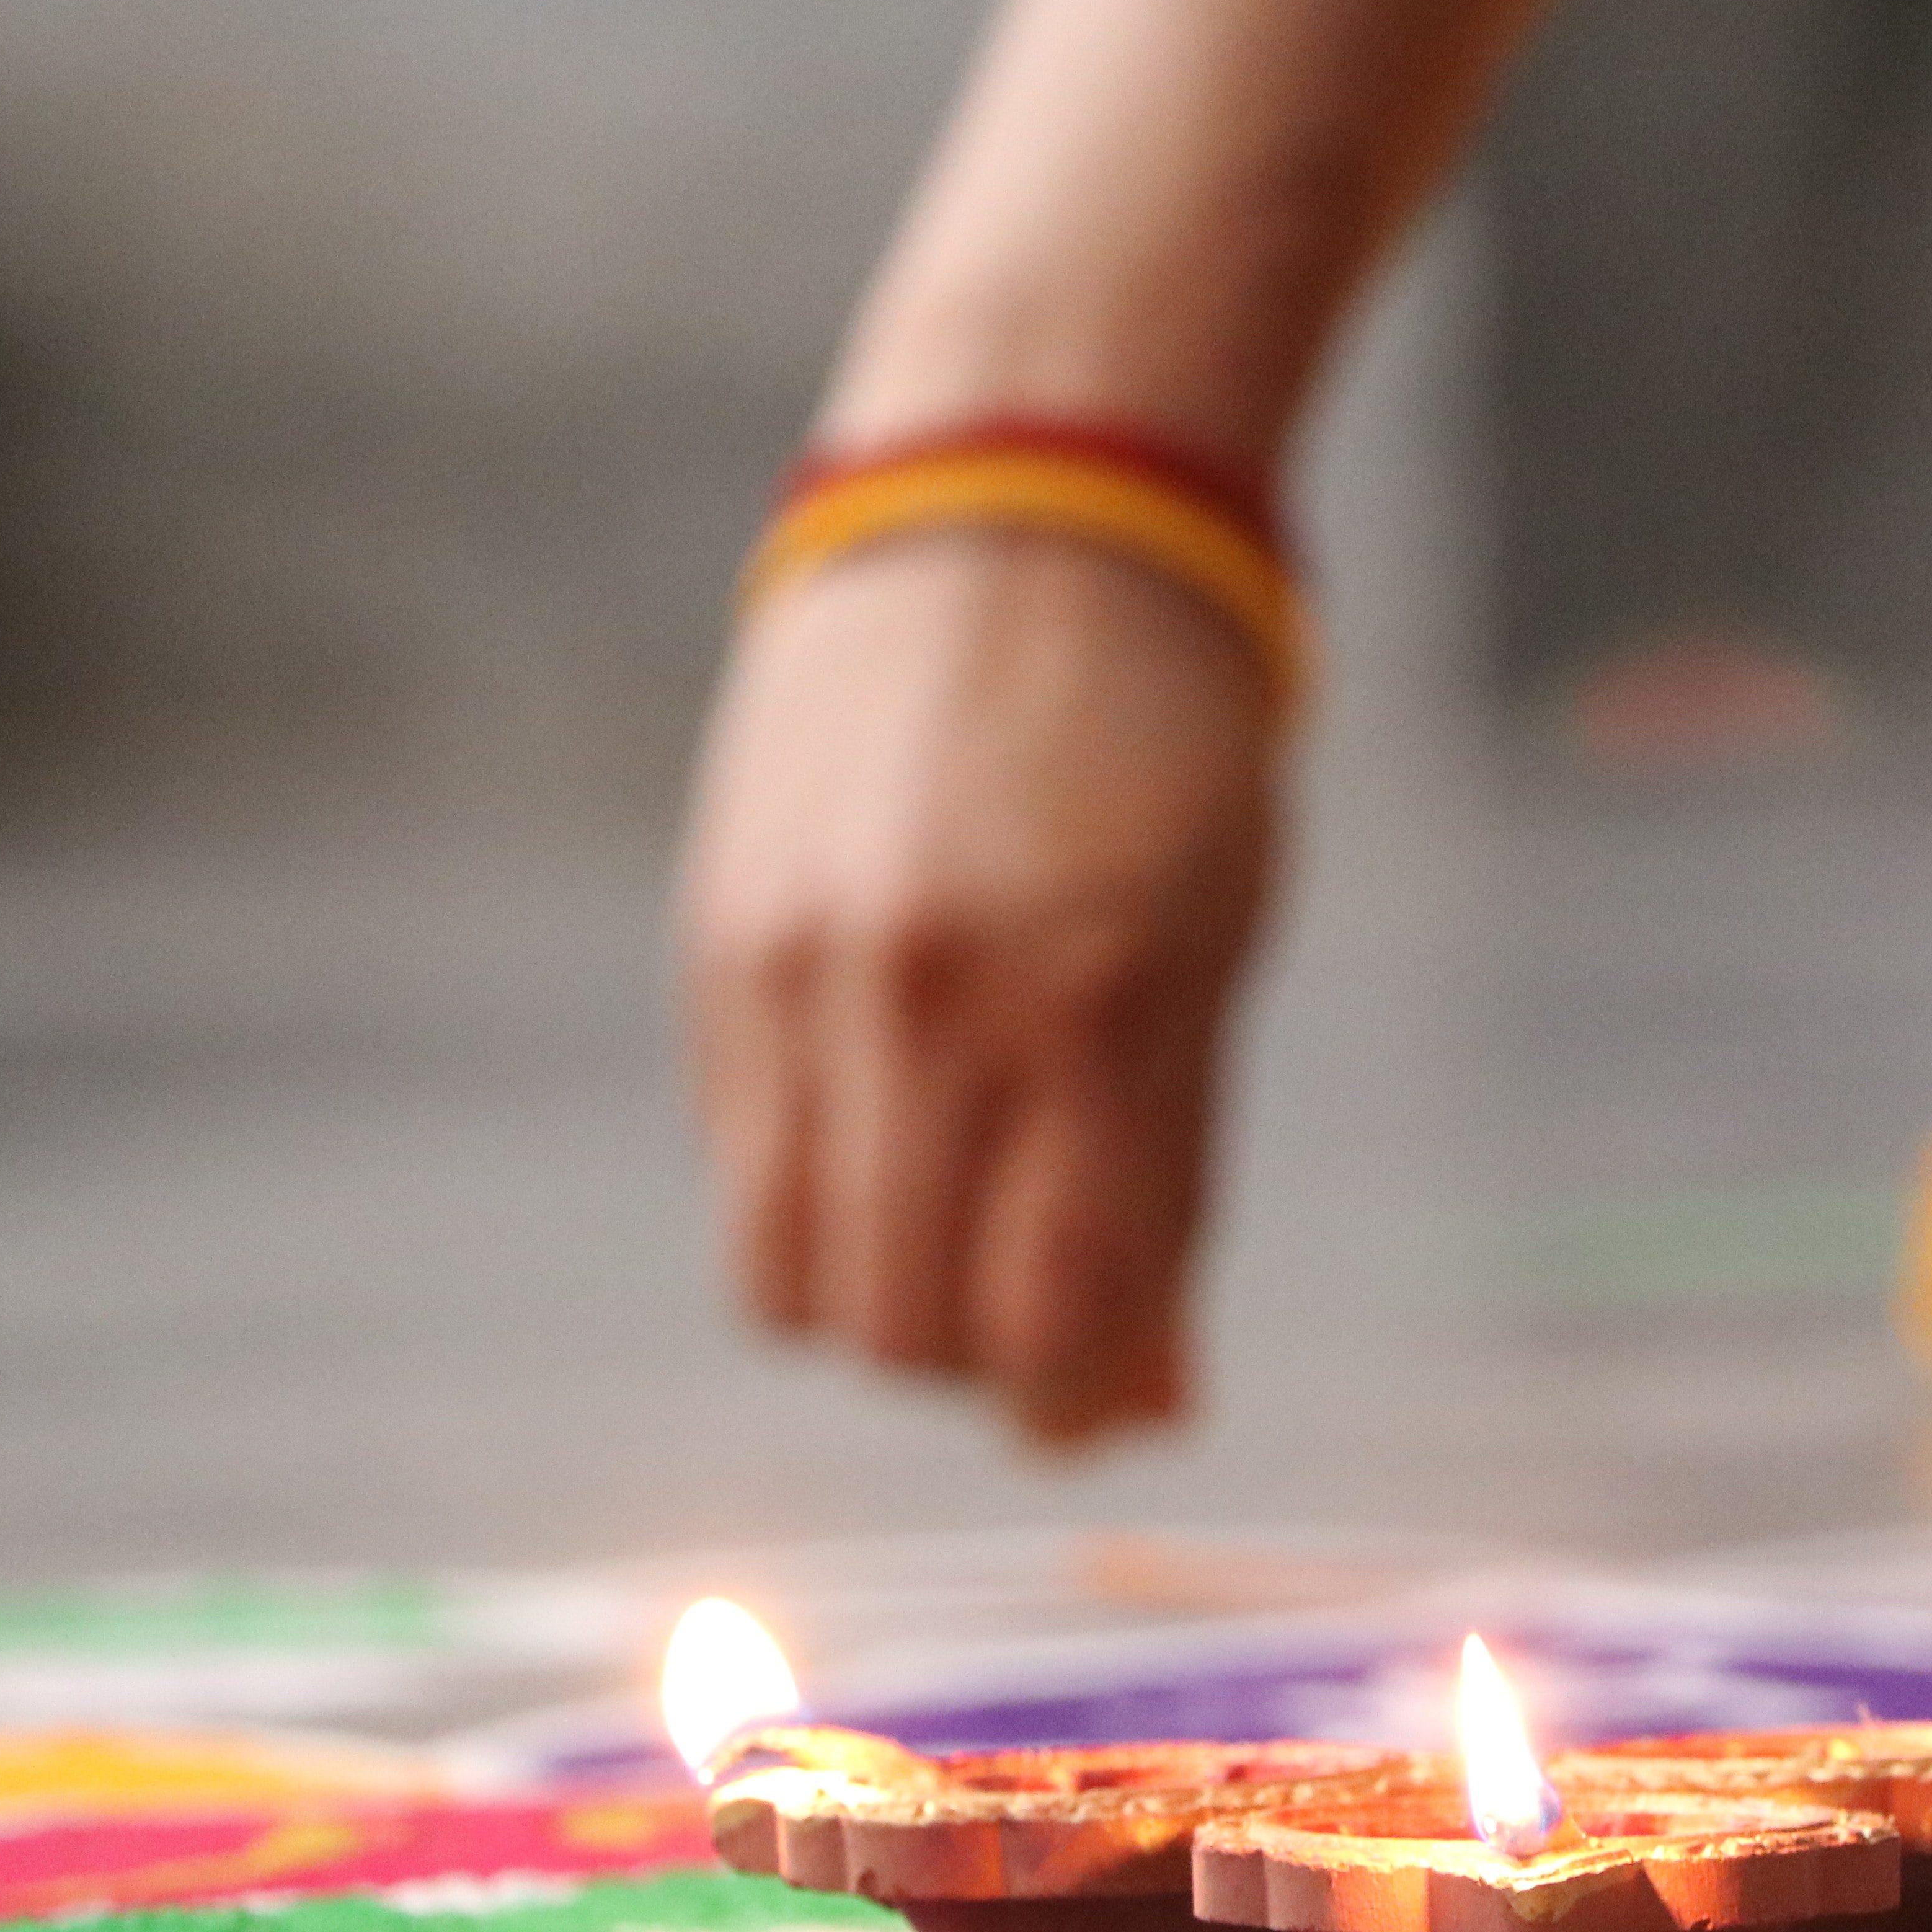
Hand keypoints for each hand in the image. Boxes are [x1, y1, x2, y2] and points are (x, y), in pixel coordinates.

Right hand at [679, 532, 1279, 1444]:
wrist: (1017, 517)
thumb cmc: (1167, 751)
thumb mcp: (1215, 960)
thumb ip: (1171, 1190)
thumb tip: (1147, 1414)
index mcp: (1091, 1005)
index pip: (1049, 1315)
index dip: (1074, 1398)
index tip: (1100, 1396)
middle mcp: (927, 1002)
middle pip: (904, 1332)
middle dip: (977, 1363)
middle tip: (1034, 1301)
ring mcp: (798, 974)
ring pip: (793, 1283)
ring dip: (878, 1303)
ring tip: (953, 1219)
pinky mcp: (716, 948)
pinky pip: (740, 1169)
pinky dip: (815, 1201)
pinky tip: (886, 1119)